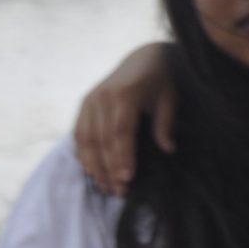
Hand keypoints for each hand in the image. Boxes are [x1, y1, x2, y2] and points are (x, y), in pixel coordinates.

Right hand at [72, 42, 174, 195]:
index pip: (119, 131)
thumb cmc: (161, 78)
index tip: (127, 178)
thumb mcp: (169, 97)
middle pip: (100, 139)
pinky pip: (78, 133)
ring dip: (93, 165)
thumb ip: (165, 123)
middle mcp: (101, 97)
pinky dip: (83, 153)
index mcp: (124, 93)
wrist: (143, 57)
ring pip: (85, 139)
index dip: (122, 155)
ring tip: (106, 186)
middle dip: (108, 167)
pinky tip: (92, 170)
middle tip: (119, 190)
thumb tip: (167, 149)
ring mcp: (89, 100)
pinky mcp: (84, 104)